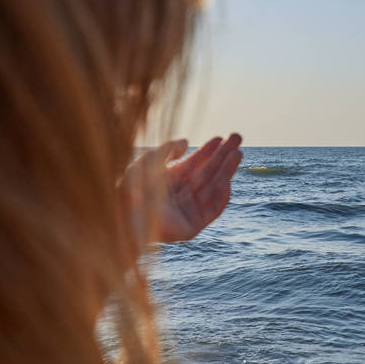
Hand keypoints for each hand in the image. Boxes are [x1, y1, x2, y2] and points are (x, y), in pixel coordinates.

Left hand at [121, 134, 242, 247]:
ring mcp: (187, 211)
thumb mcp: (149, 161)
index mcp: (168, 181)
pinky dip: (222, 195)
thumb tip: (186, 142)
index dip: (207, 150)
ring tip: (238, 153)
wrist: (126, 217)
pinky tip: (228, 180)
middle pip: (207, 173)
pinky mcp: (192, 226)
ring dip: (226, 171)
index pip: (194, 164)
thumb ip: (167, 149)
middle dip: (222, 157)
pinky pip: (212, 209)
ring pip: (213, 188)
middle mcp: (179, 195)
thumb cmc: (131, 189)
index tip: (220, 137)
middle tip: (237, 139)